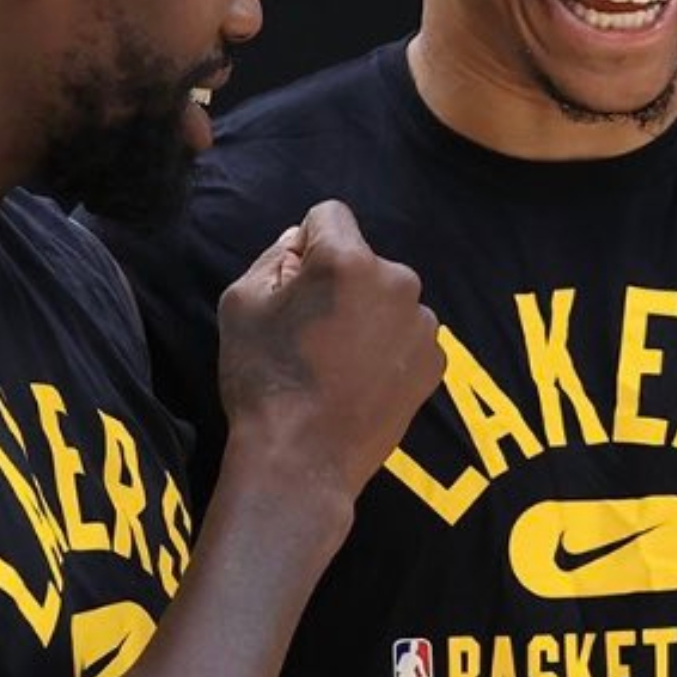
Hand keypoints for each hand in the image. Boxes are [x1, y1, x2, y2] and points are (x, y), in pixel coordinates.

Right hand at [214, 201, 443, 504]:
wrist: (302, 461)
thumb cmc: (264, 379)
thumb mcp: (241, 303)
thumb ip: (273, 257)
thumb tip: (300, 241)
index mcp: (348, 259)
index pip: (329, 215)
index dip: (305, 245)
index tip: (292, 285)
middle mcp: (397, 281)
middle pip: (361, 260)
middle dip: (339, 282)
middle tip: (310, 331)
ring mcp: (422, 324)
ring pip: (386, 298)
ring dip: (365, 314)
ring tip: (335, 362)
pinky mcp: (435, 362)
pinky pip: (405, 335)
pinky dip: (386, 348)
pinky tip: (359, 381)